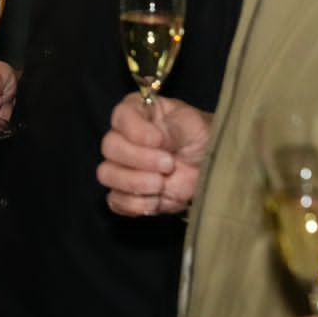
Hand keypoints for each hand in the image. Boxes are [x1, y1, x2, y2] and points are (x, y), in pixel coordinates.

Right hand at [97, 93, 209, 214]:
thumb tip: (157, 139)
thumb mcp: (194, 126)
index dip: (136, 130)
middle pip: (110, 147)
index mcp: (137, 112)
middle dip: (139, 159)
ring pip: (106, 174)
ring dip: (134, 183)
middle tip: (168, 164)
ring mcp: (122, 167)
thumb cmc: (201, 138)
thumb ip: (174, 128)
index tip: (159, 140)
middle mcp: (123, 137)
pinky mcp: (127, 193)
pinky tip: (156, 201)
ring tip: (161, 185)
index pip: (121, 116)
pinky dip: (135, 204)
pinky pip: (115, 200)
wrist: (210, 168)